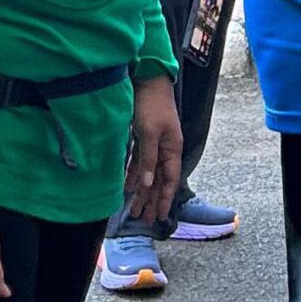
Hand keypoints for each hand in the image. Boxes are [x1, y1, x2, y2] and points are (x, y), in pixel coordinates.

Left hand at [125, 75, 181, 225]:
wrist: (148, 81)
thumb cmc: (152, 106)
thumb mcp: (150, 134)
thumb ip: (149, 159)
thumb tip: (147, 184)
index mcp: (172, 149)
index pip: (169, 180)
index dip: (164, 199)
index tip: (159, 216)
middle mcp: (165, 150)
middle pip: (158, 181)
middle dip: (151, 201)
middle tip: (145, 220)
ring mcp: (155, 145)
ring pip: (148, 174)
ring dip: (142, 191)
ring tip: (135, 209)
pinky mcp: (143, 138)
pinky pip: (139, 162)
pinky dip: (134, 175)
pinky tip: (128, 186)